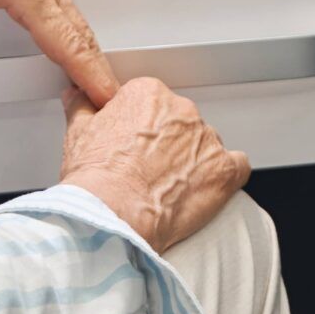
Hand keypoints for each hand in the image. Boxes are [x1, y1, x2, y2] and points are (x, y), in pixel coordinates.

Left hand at [0, 0, 120, 109]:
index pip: (65, 41)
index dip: (88, 73)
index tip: (107, 99)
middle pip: (77, 29)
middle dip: (95, 67)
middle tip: (110, 99)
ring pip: (70, 11)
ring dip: (84, 46)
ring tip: (92, 76)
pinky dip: (69, 22)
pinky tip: (61, 32)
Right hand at [61, 78, 250, 253]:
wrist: (113, 219)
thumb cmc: (96, 182)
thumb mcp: (77, 135)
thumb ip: (81, 107)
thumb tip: (77, 96)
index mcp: (148, 94)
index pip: (151, 103)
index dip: (141, 128)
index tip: (133, 146)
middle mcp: (182, 110)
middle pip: (180, 122)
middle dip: (168, 145)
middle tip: (147, 171)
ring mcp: (206, 139)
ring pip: (205, 145)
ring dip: (193, 162)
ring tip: (169, 188)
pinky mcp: (224, 170)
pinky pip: (237, 166)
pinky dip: (225, 177)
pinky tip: (207, 190)